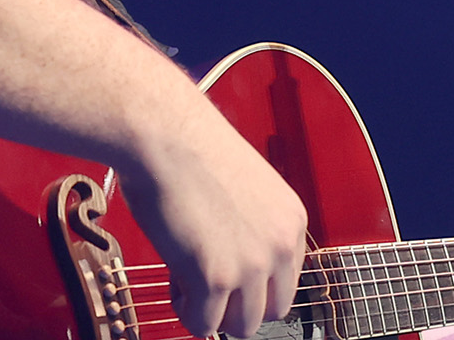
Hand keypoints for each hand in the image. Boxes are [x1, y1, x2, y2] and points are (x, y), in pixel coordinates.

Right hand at [116, 107, 307, 338]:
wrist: (162, 132)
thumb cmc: (189, 147)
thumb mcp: (246, 189)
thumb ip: (252, 228)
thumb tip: (236, 262)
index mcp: (291, 220)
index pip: (286, 282)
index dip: (251, 284)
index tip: (228, 275)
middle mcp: (280, 245)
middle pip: (271, 311)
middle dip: (236, 305)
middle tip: (206, 282)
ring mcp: (251, 264)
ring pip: (241, 326)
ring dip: (211, 311)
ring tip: (187, 280)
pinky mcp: (215, 277)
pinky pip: (204, 324)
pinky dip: (187, 312)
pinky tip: (175, 281)